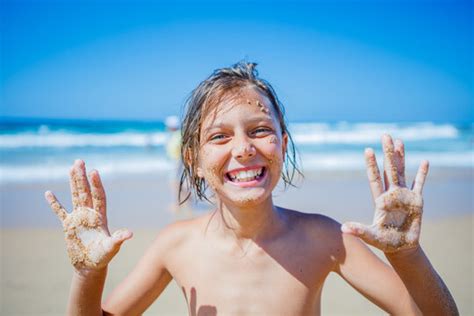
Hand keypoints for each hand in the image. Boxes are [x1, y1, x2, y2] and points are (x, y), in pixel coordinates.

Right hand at [45, 160, 131, 270]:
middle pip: (86, 191)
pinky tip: (49, 193)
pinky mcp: (69, 225)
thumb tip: (129, 234)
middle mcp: (90, 214)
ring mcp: (79, 218)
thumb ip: (118, 239)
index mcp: (100, 217)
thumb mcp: (111, 247)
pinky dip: (54, 203)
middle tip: (79, 161)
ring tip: (72, 167)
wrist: (91, 266)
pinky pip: (60, 211)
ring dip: (73, 182)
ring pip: (75, 196)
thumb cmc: (103, 257)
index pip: (99, 196)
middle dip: (82, 177)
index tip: (94, 171)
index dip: (96, 185)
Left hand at [341, 134, 428, 252]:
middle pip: (389, 169)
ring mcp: (404, 195)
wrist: (401, 247)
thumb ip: (359, 230)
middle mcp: (391, 194)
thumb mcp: (371, 236)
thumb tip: (343, 228)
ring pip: (402, 172)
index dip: (372, 164)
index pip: (374, 178)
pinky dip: (423, 174)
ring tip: (399, 141)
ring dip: (401, 157)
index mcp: (380, 200)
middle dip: (387, 152)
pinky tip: (425, 161)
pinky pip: (419, 184)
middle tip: (385, 135)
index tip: (367, 150)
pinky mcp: (416, 201)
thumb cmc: (385, 242)